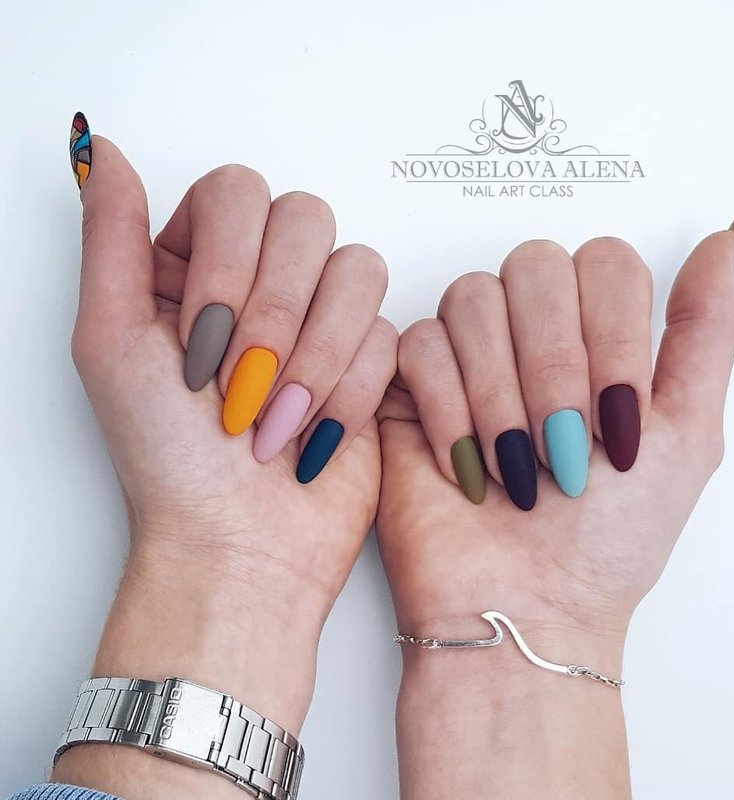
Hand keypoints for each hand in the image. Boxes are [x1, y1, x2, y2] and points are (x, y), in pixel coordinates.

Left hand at [54, 117, 395, 798]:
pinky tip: (315, 434)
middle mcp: (263, 283)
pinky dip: (348, 392)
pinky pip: (388, 333)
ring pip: (358, 268)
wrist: (240, 548)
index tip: (201, 343)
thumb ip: (112, 236)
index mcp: (197, 267)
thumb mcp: (113, 340)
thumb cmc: (168, 462)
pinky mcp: (370, 360)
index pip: (238, 192)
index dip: (231, 263)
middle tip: (241, 386)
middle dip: (276, 312)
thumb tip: (103, 148)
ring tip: (276, 418)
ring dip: (316, 355)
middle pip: (306, 219)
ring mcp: (321, 320)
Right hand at [377, 224, 733, 797]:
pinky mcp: (410, 384)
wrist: (524, 604)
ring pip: (472, 297)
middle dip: (552, 364)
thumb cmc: (607, 540)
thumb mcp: (690, 433)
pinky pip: (419, 343)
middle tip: (562, 442)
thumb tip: (723, 242)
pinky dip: (449, 408)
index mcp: (597, 337)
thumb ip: (708, 330)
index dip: (612, 334)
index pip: (605, 263)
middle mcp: (531, 334)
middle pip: (535, 266)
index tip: (619, 419)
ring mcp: (469, 354)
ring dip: (500, 391)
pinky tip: (467, 463)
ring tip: (513, 462)